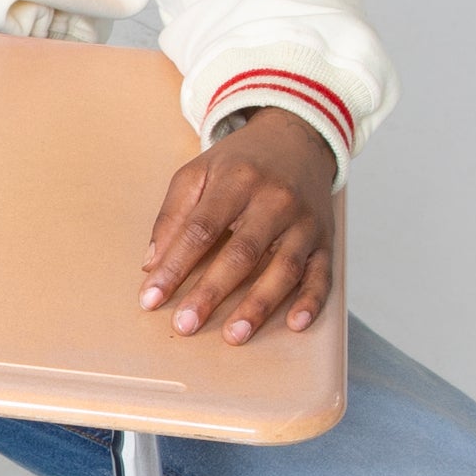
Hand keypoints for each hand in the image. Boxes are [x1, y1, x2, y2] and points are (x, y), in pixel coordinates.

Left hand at [140, 109, 336, 343]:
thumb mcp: (199, 173)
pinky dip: (311, 301)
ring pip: (284, 267)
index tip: (150, 297)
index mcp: (237, 180)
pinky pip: (322, 274)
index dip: (175, 266)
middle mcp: (275, 200)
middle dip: (211, 292)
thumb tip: (152, 264)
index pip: (201, 228)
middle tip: (185, 324)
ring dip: (259, 305)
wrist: (296, 139)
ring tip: (233, 335)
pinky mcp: (325, 239)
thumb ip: (173, 215)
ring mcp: (304, 221)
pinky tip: (295, 324)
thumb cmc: (239, 164)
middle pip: (242, 252)